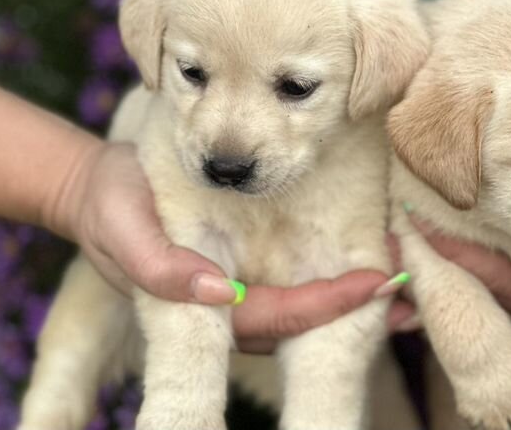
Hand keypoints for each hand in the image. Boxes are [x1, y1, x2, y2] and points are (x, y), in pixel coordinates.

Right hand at [52, 141, 413, 352]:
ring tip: (406, 269)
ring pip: (305, 306)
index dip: (327, 307)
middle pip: (302, 322)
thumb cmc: (112, 203)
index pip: (276, 319)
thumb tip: (219, 291)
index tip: (376, 281)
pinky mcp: (246, 268)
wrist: (100, 187)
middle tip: (410, 280)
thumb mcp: (124, 226)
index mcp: (200, 306)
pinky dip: (337, 272)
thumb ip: (158, 265)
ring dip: (354, 293)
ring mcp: (239, 292)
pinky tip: (372, 253)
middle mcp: (228, 308)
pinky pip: (298, 278)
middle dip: (356, 306)